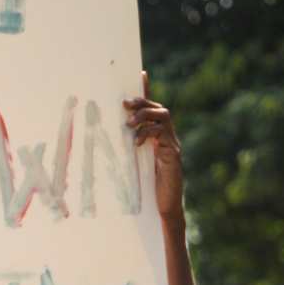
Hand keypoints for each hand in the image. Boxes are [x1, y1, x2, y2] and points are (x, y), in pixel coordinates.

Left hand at [124, 72, 183, 221]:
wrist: (164, 209)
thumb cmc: (146, 189)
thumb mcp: (133, 164)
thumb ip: (127, 149)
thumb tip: (109, 138)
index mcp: (158, 137)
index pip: (153, 108)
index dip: (146, 91)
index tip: (140, 75)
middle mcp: (168, 137)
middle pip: (159, 108)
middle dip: (142, 101)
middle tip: (125, 103)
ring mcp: (173, 144)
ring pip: (164, 116)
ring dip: (144, 115)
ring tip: (129, 124)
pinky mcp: (174, 154)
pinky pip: (163, 134)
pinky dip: (148, 133)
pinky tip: (136, 142)